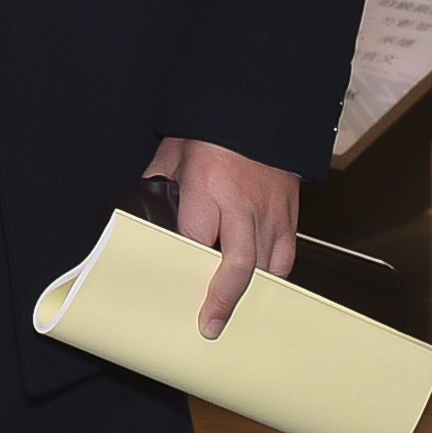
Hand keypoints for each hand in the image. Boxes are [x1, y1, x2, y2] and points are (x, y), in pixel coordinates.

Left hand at [157, 137, 304, 339]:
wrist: (257, 106)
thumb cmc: (210, 131)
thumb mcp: (173, 153)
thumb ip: (159, 184)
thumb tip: (142, 209)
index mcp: (206, 186)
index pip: (193, 238)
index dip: (182, 264)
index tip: (170, 288)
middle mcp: (242, 204)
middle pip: (238, 264)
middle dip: (223, 299)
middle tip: (210, 326)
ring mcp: (270, 212)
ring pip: (266, 267)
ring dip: (250, 295)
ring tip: (234, 318)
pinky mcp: (289, 215)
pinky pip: (284, 257)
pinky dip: (272, 277)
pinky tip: (259, 291)